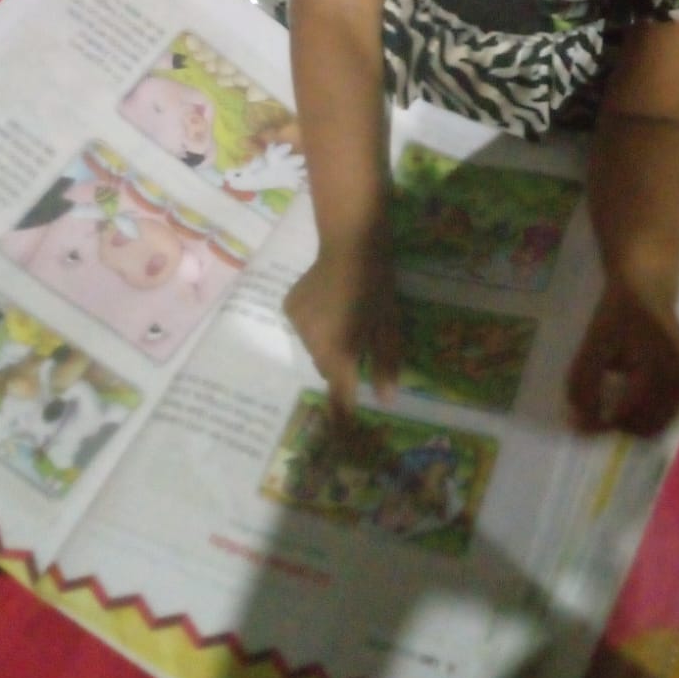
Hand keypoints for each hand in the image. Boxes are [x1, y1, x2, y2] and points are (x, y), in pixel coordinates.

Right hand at [283, 238, 400, 421]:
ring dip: (328, 342)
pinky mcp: (289, 308)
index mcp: (340, 352)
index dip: (342, 414)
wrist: (349, 243)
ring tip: (345, 315)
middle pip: (328, 367)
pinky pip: (304, 328)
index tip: (343, 434)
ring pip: (315, 347)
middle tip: (360, 341)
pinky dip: (316, 325)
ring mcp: (297, 326)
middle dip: (342, 364)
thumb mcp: (389, 326)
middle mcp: (313, 344)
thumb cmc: (377, 285)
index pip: (340, 393)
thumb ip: (385, 363)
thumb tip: (385, 399)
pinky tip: (328, 303)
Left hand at [567, 279, 678, 437]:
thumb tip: (582, 423)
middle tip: (593, 409)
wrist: (648, 288)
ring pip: (655, 426)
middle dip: (617, 425)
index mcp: (665, 373)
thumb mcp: (594, 345)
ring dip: (630, 423)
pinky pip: (663, 416)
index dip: (600, 424)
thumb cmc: (620, 313)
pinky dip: (641, 415)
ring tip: (608, 400)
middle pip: (644, 428)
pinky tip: (625, 396)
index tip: (578, 419)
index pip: (629, 418)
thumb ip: (584, 385)